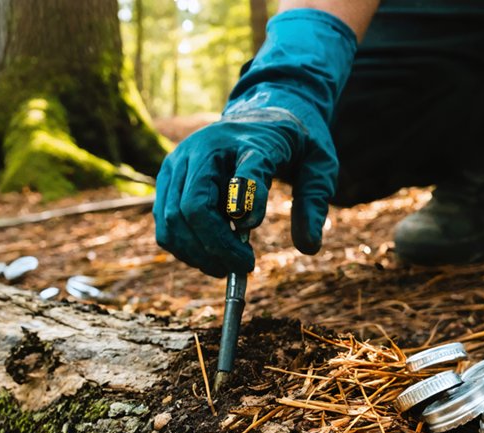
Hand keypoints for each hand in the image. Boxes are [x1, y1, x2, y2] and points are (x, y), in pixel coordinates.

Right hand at [153, 9, 356, 276]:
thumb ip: (314, 201)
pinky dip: (186, 248)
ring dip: (198, 254)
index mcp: (250, 141)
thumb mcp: (319, 165)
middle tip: (245, 266)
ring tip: (228, 266)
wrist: (260, 114)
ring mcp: (179, 162)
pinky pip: (165, 224)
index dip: (247, 204)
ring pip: (171, 221)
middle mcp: (205, 148)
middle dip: (217, 247)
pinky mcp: (167, 178)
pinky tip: (213, 255)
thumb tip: (308, 248)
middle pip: (193, 208)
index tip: (254, 228)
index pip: (245, 173)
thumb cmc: (292, 143)